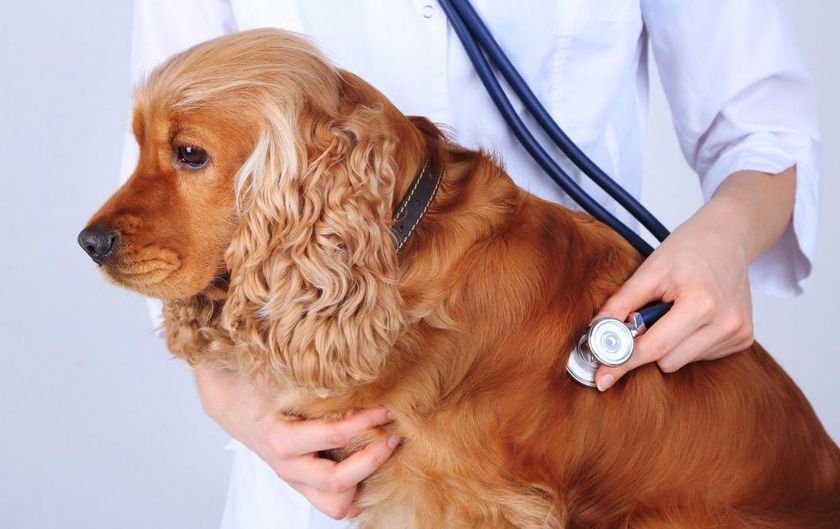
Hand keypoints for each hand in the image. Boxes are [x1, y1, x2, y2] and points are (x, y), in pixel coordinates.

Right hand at [193, 365, 400, 518]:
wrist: (231, 402)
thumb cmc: (259, 386)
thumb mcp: (281, 376)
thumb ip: (313, 376)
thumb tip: (355, 360)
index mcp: (281, 438)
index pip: (333, 435)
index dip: (365, 422)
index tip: (386, 408)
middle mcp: (289, 466)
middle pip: (337, 483)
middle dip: (373, 460)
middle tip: (393, 436)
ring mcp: (296, 479)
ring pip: (336, 505)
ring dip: (364, 484)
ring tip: (382, 455)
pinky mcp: (304, 484)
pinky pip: (333, 502)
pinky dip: (355, 492)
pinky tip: (370, 466)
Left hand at [594, 168, 795, 390]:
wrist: (730, 235)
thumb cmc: (688, 248)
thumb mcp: (650, 269)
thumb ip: (621, 303)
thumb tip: (594, 331)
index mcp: (701, 304)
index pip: (654, 347)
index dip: (623, 362)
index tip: (601, 378)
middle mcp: (725, 323)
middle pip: (667, 361)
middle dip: (647, 346)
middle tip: (644, 318)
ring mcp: (738, 334)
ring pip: (682, 361)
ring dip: (668, 344)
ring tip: (675, 309)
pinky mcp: (744, 339)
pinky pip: (700, 356)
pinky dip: (687, 343)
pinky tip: (692, 316)